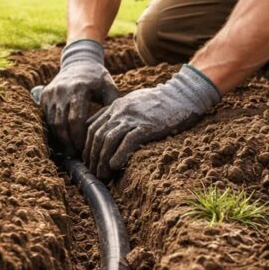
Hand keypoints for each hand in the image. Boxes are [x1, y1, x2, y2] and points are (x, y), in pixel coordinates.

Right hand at [40, 40, 118, 153]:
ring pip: (52, 122)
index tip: (85, 149)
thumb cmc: (98, 78)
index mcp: (79, 88)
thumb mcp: (109, 87)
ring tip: (70, 150)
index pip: (76, 119)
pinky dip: (54, 130)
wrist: (79, 62)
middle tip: (76, 154)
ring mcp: (51, 92)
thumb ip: (112, 106)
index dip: (79, 137)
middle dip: (69, 142)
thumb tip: (115, 129)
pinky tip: (64, 139)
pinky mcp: (45, 95)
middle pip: (61, 124)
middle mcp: (62, 90)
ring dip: (61, 139)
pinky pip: (47, 117)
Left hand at [84, 64, 220, 178]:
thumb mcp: (132, 102)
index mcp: (115, 107)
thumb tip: (99, 128)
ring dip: (102, 160)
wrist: (181, 95)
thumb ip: (115, 113)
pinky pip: (128, 141)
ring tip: (102, 174)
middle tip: (93, 173)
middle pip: (97, 136)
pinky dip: (119, 154)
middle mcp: (120, 111)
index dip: (86, 147)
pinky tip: (114, 165)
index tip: (88, 161)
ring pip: (108, 140)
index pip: (91, 128)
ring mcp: (133, 118)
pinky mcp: (147, 126)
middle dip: (92, 157)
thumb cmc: (158, 101)